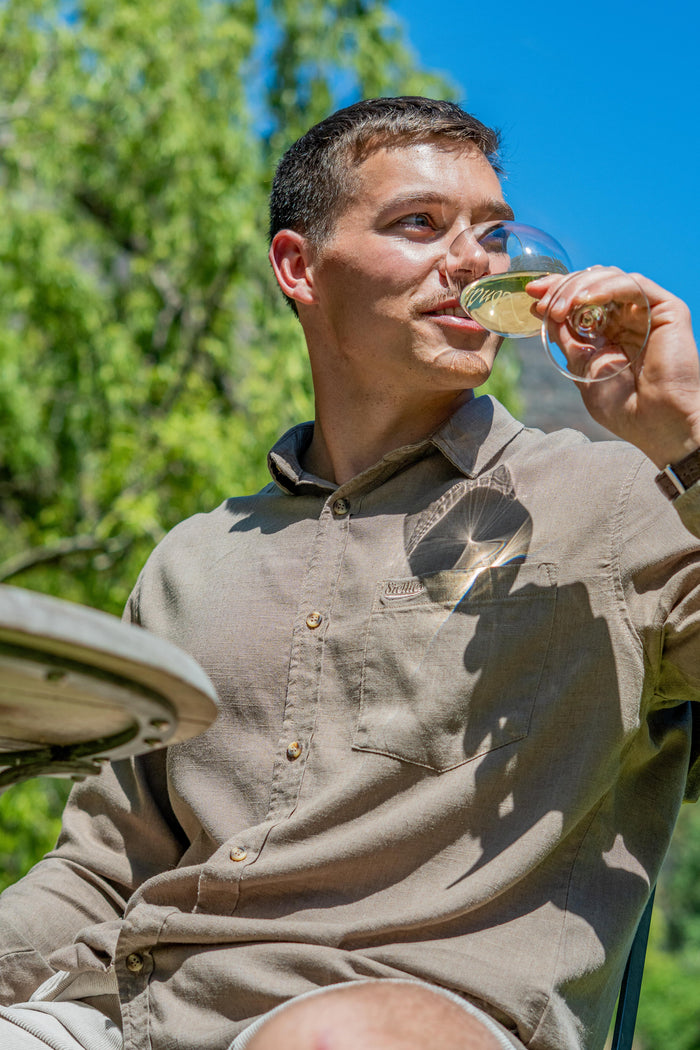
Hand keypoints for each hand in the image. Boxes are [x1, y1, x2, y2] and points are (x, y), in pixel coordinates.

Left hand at [527, 267, 699, 467]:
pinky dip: (606, 287)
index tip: (531, 295)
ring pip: (611, 278)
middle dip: (562, 287)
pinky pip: (634, 285)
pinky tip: (585, 300)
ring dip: (579, 288)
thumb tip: (544, 311)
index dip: (557, 292)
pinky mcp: (667, 309)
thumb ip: (567, 339)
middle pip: (593, 284)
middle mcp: (629, 318)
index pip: (582, 301)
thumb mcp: (582, 368)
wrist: (655, 423)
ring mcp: (647, 312)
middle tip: (542, 300)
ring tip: (559, 308)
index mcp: (610, 333)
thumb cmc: (622, 407)